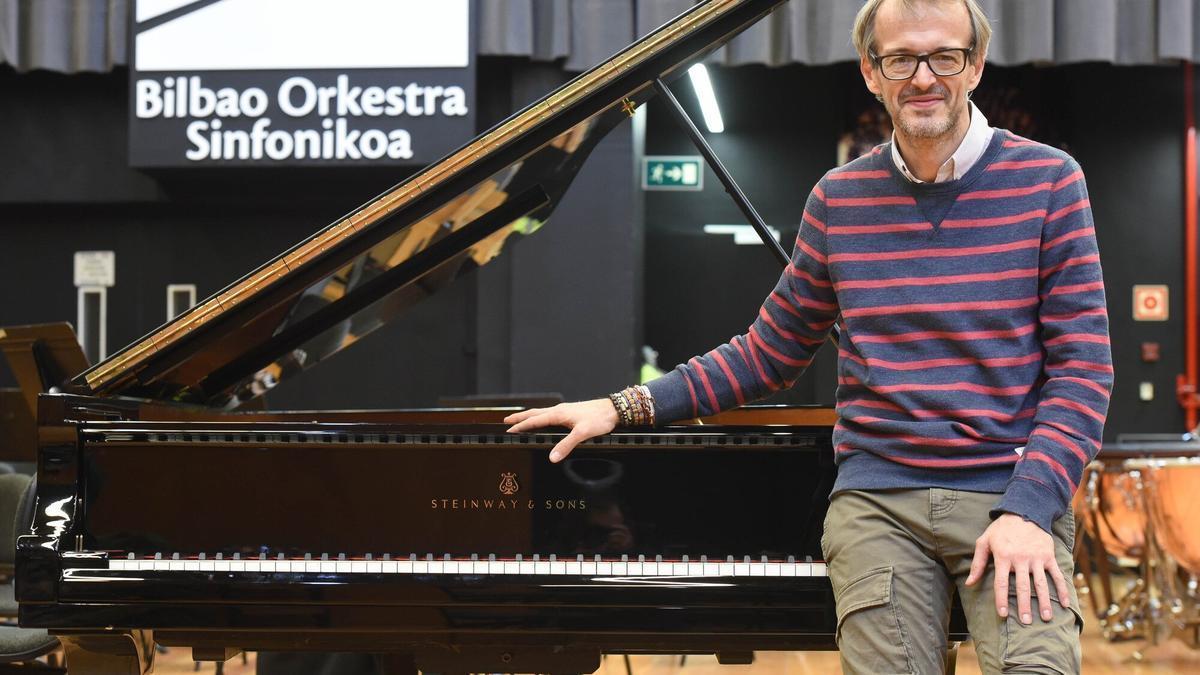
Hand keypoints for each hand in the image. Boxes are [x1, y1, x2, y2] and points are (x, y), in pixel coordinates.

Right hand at [503, 399, 618, 462]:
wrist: (613, 410)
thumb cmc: (599, 419)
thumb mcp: (582, 433)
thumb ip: (566, 445)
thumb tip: (552, 457)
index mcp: (558, 414)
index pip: (535, 420)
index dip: (521, 425)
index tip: (509, 429)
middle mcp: (559, 410)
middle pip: (535, 413)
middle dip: (520, 418)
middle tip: (506, 421)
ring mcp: (565, 411)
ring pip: (542, 413)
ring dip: (529, 416)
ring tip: (520, 420)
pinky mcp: (570, 413)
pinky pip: (549, 414)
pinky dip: (540, 417)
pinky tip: (543, 422)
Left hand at [965, 513, 1069, 624]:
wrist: (1024, 511)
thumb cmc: (1001, 529)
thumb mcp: (984, 542)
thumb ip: (977, 563)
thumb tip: (970, 583)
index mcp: (1003, 557)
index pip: (1001, 583)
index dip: (1001, 600)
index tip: (1003, 614)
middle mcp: (1021, 559)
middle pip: (1023, 587)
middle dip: (1024, 606)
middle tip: (1026, 622)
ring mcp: (1036, 558)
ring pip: (1041, 584)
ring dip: (1044, 602)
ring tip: (1045, 618)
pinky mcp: (1048, 556)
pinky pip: (1056, 575)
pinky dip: (1062, 589)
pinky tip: (1064, 603)